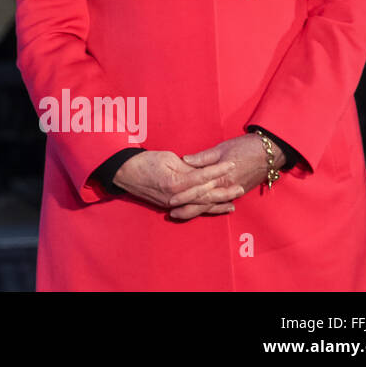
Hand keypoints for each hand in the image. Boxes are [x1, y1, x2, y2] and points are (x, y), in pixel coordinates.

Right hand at [112, 150, 243, 219]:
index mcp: (175, 182)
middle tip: (240, 186)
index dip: (218, 170)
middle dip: (224, 190)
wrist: (125, 173)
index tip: (231, 164)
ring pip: (201, 204)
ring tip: (235, 200)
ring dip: (219, 202)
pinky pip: (193, 208)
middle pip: (206, 194)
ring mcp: (174, 203)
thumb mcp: (167, 158)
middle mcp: (176, 196)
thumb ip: (187, 166)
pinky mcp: (171, 206)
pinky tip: (219, 208)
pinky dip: (207, 208)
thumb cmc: (144, 161)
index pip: (202, 176)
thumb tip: (203, 170)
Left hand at [173, 134, 273, 218]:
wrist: (269, 153)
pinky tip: (203, 211)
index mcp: (221, 178)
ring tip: (181, 214)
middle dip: (187, 208)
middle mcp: (227, 188)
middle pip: (204, 202)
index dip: (184, 195)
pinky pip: (222, 203)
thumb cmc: (245, 147)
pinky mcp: (239, 192)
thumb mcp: (222, 148)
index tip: (170, 199)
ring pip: (212, 205)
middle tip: (171, 213)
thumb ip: (203, 157)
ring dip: (197, 210)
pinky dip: (212, 208)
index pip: (198, 189)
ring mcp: (233, 192)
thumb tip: (185, 160)